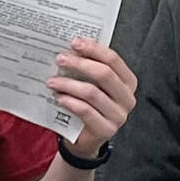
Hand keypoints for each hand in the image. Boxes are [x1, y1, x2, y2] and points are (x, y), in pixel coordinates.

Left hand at [46, 39, 135, 158]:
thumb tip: (70, 48)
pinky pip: (86, 111)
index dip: (94, 49)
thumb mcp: (92, 84)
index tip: (75, 42)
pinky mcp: (106, 130)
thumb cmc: (88, 105)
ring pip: (92, 93)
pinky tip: (58, 97)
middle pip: (104, 74)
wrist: (84, 138)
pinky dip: (70, 101)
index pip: (113, 60)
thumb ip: (88, 68)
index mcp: (128, 82)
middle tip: (60, 59)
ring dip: (68, 84)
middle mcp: (127, 98)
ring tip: (52, 81)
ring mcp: (119, 116)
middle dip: (79, 64)